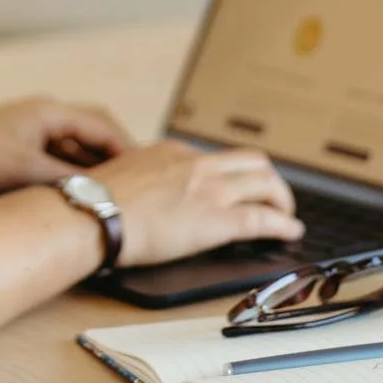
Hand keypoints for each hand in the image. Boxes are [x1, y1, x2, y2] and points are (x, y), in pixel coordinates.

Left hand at [0, 96, 132, 196]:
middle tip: (136, 185)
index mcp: (48, 111)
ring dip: (92, 169)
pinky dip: (70, 176)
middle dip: (115, 157)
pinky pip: (55, 160)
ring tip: (110, 196)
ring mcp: (27, 132)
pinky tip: (75, 199)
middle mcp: (41, 116)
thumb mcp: (29, 173)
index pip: (103, 124)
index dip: (128, 149)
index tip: (147, 174)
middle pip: (92, 132)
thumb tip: (106, 192)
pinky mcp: (14, 150)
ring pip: (73, 149)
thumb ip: (71, 180)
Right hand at [90, 141, 303, 265]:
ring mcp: (210, 190)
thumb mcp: (123, 175)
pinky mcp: (217, 219)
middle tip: (271, 197)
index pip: (217, 158)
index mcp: (173, 152)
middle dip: (268, 179)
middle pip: (252, 162)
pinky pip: (263, 218)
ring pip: (266, 184)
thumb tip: (143, 190)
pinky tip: (290, 231)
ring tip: (286, 214)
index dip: (233, 175)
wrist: (92, 214)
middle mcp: (197, 164)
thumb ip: (143, 177)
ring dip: (282, 199)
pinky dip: (283, 224)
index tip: (235, 187)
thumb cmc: (95, 202)